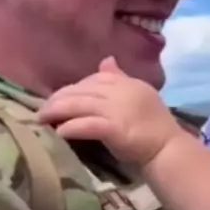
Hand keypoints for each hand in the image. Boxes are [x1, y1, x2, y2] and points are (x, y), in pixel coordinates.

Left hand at [38, 58, 181, 165]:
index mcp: (128, 82)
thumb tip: (106, 60)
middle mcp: (121, 91)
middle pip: (81, 89)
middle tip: (42, 109)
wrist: (169, 150)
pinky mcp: (114, 128)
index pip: (94, 78)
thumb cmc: (155, 127)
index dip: (74, 87)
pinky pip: (84, 124)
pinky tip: (58, 132)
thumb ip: (121, 78)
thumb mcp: (139, 95)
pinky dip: (69, 127)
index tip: (60, 98)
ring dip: (56, 111)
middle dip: (58, 98)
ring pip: (78, 104)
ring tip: (41, 119)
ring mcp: (117, 109)